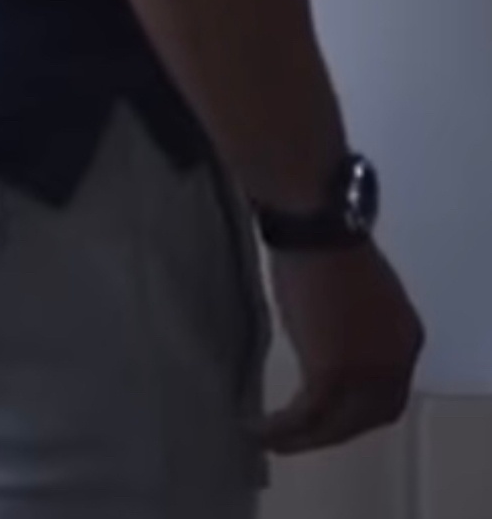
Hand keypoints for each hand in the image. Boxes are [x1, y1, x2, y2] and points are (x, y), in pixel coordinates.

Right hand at [264, 242, 423, 454]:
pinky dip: (282, 429)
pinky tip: (257, 428)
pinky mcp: (333, 374)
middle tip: (298, 436)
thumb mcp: (356, 292)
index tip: (329, 411)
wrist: (317, 224)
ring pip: (337, 424)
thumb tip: (330, 339)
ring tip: (271, 439)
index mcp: (406, 336)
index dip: (358, 408)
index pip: (388, 391)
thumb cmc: (326, 243)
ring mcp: (367, 371)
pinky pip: (307, 416)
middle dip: (333, 431)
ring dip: (304, 439)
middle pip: (368, 416)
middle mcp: (396, 361)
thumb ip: (355, 325)